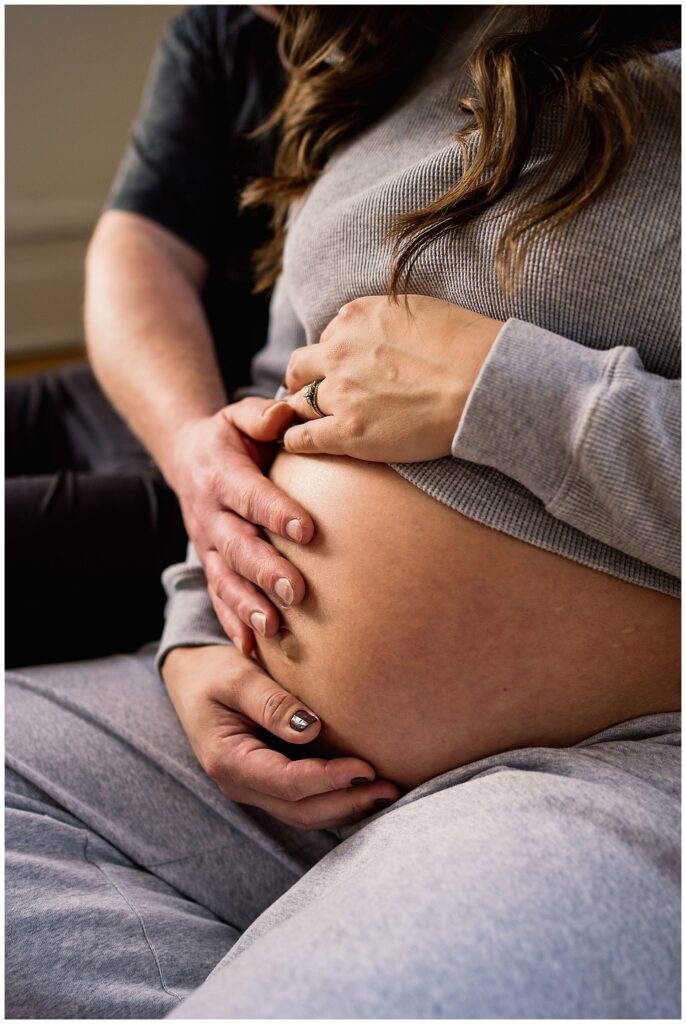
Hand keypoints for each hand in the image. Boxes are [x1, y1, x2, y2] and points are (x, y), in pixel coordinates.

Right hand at [163, 645, 399, 828]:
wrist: (191, 680)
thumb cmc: (213, 673)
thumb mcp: (237, 677)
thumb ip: (271, 702)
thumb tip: (312, 729)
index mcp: (228, 760)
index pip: (287, 782)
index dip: (329, 779)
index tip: (367, 767)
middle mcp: (240, 784)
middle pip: (300, 810)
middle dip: (346, 803)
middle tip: (391, 788)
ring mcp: (254, 788)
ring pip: (304, 814)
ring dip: (346, 808)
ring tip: (388, 792)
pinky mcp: (268, 782)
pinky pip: (304, 802)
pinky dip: (336, 800)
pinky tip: (365, 788)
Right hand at [169, 398, 315, 653]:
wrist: (187, 458)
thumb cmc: (229, 437)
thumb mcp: (239, 415)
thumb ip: (262, 415)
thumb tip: (286, 414)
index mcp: (221, 475)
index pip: (250, 495)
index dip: (276, 511)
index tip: (307, 529)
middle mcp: (210, 515)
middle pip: (239, 546)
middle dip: (267, 570)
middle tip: (297, 590)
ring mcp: (208, 546)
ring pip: (226, 580)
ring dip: (248, 605)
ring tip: (274, 626)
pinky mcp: (211, 566)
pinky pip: (218, 598)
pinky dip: (232, 624)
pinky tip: (250, 649)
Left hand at [282, 294, 502, 460]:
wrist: (482, 383)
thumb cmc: (466, 346)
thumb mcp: (417, 310)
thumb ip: (385, 321)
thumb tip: (379, 331)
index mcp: (354, 318)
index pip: (327, 339)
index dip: (332, 358)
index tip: (339, 371)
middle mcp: (339, 352)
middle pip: (302, 368)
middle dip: (303, 381)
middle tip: (307, 394)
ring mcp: (341, 393)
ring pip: (301, 404)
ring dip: (303, 412)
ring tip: (306, 423)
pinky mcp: (348, 432)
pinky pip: (303, 438)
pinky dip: (295, 441)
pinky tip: (297, 444)